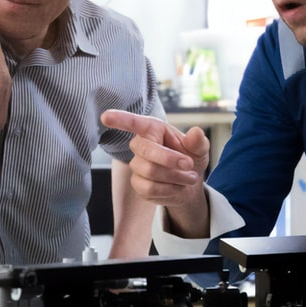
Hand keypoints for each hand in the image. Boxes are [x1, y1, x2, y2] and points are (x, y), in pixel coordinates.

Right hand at [100, 110, 210, 235]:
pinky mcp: (137, 184)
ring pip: (150, 171)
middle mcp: (141, 145)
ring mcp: (136, 165)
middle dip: (170, 159)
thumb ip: (198, 142)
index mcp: (153, 129)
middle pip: (146, 151)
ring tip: (189, 177)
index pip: (133, 123)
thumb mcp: (200, 149)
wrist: (188, 184)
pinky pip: (150, 188)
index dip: (119, 119)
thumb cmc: (191, 159)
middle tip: (189, 164)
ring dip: (175, 177)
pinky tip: (178, 187)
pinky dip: (170, 189)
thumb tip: (196, 132)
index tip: (105, 117)